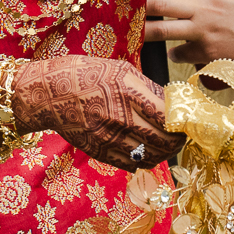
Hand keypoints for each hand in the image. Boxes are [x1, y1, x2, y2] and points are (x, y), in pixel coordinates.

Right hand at [9, 55, 182, 169]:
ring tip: (167, 146)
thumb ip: (146, 88)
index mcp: (127, 90)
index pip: (167, 115)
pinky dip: (143, 160)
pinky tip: (146, 152)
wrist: (46, 93)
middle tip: (182, 136)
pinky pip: (130, 164)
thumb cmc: (84, 74)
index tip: (187, 121)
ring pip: (149, 156)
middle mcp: (119, 116)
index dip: (182, 122)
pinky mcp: (98, 151)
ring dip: (164, 153)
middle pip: (162, 140)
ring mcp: (108, 137)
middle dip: (178, 141)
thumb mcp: (118, 69)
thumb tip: (171, 103)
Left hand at [143, 0, 233, 72]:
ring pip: (161, 32)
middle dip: (142, 4)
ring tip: (140, 31)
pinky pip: (181, 54)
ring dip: (150, 31)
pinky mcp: (210, 55)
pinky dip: (177, 52)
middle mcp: (201, 9)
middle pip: (156, 5)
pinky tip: (178, 50)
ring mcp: (203, 34)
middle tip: (132, 6)